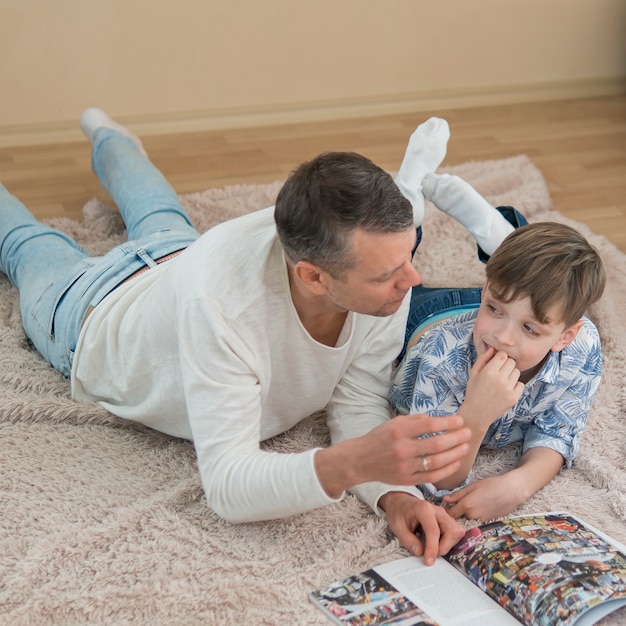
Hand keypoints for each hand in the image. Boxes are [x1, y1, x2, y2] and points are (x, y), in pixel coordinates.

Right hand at [354, 413, 470, 485]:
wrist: (361, 460)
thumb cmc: (380, 438)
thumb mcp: (395, 423)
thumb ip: (417, 421)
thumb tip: (441, 420)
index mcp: (399, 431)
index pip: (429, 426)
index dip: (447, 423)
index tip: (460, 421)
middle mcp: (402, 449)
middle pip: (436, 444)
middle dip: (456, 438)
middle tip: (467, 434)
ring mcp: (405, 466)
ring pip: (437, 462)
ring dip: (455, 454)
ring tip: (465, 447)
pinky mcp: (406, 480)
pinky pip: (432, 476)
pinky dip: (446, 470)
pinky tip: (455, 462)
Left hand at [379, 491, 464, 564]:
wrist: (401, 502)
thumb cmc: (399, 512)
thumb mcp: (396, 526)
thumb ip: (407, 540)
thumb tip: (420, 552)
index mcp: (424, 509)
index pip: (434, 531)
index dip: (433, 548)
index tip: (428, 561)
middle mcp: (437, 510)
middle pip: (452, 531)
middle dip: (444, 547)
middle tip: (430, 554)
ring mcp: (444, 514)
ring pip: (457, 532)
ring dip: (447, 545)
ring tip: (432, 548)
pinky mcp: (446, 520)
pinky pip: (455, 533)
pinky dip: (448, 542)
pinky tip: (436, 543)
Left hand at [442, 473, 526, 521]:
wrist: (511, 491)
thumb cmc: (491, 485)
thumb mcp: (472, 486)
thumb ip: (457, 494)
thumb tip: (444, 499)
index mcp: (466, 505)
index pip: (449, 514)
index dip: (445, 512)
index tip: (443, 507)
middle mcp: (472, 516)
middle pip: (457, 518)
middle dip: (455, 513)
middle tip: (456, 504)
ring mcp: (480, 521)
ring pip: (467, 520)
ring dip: (465, 515)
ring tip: (470, 504)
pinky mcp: (487, 523)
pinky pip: (475, 521)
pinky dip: (474, 516)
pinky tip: (479, 507)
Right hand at [460, 347, 523, 429]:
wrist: (476, 413)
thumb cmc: (473, 392)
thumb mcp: (473, 374)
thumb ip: (482, 359)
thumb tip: (492, 348)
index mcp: (488, 371)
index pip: (503, 355)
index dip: (499, 357)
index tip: (496, 363)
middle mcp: (500, 379)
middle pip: (511, 362)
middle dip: (506, 365)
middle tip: (499, 372)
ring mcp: (508, 389)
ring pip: (517, 372)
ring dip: (511, 374)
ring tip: (502, 381)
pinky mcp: (514, 397)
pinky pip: (520, 384)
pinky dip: (515, 385)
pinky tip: (506, 389)